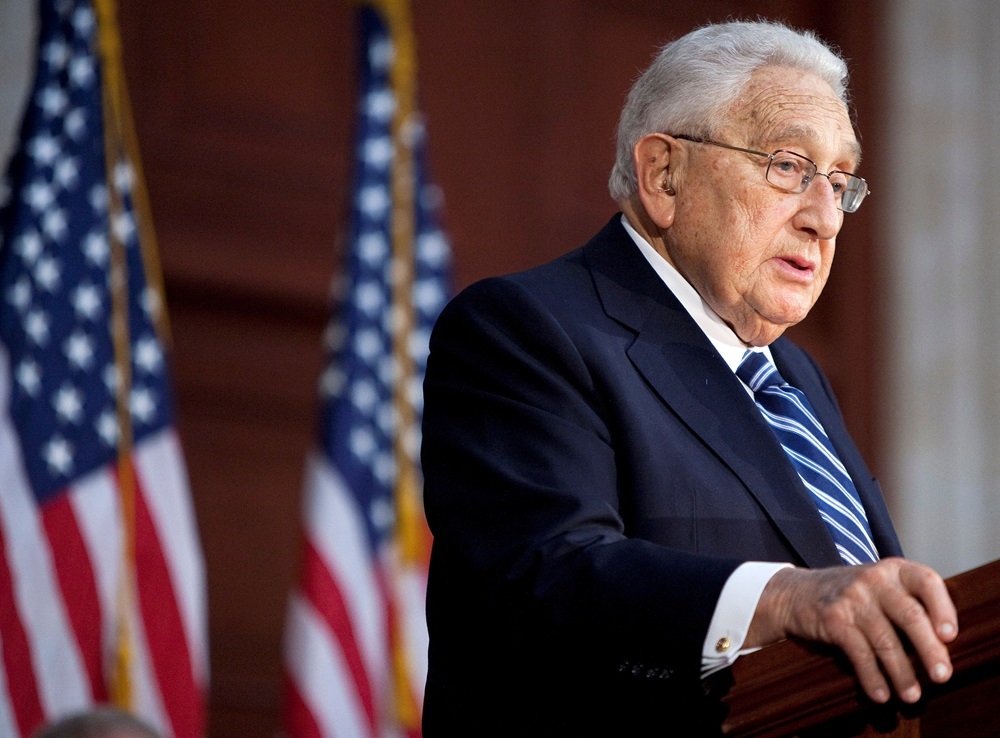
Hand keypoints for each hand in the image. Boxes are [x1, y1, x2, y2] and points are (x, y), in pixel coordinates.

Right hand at [746, 557, 957, 704]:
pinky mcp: (833, 618)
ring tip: (911, 695)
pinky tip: (880, 694)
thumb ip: (910, 603)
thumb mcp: (880, 587)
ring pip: (886, 641)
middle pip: (910, 616)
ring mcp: (851, 597)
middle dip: (929, 650)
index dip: (943, 608)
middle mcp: (873, 578)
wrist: (795, 592)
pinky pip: (859, 653)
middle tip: (941, 676)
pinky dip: (872, 677)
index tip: (950, 636)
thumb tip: (943, 648)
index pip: (927, 581)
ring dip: (902, 673)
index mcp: (893, 569)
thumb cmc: (851, 595)